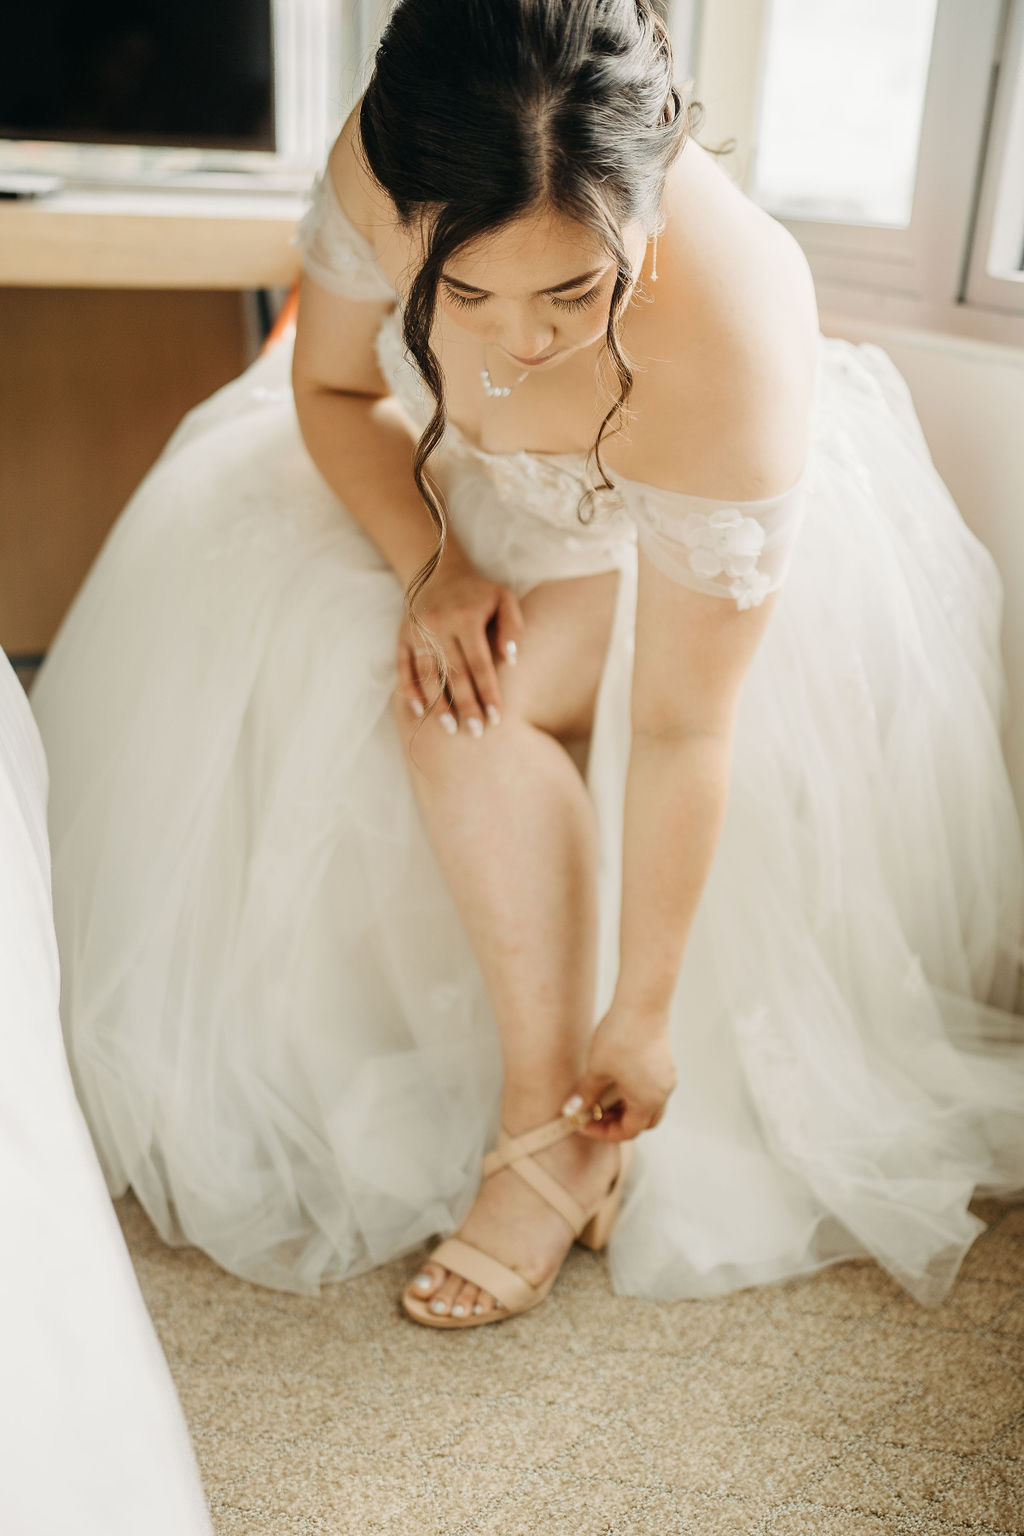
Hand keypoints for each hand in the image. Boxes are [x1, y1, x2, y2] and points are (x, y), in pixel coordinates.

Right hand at [396, 549, 523, 732]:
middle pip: (454, 674)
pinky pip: (403, 668)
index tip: (497, 717)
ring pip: (427, 675)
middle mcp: (439, 626)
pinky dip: (409, 690)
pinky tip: (419, 712)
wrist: (438, 572)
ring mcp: (418, 633)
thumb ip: (513, 627)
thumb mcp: (504, 599)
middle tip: (477, 732)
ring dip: (438, 704)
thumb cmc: (478, 593)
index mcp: (465, 618)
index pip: (479, 664)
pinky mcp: (403, 637)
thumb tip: (509, 660)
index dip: (488, 692)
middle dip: (466, 705)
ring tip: (451, 729)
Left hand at [563, 1005, 676, 1140]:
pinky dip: (635, 1092)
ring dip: (627, 1107)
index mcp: (647, 1101)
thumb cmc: (620, 1038)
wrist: (641, 1005)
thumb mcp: (597, 1070)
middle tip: (595, 1114)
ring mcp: (667, 1078)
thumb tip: (573, 1110)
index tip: (584, 1123)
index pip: (628, 1132)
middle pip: (643, 1122)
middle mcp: (662, 1093)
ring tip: (603, 1096)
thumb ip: (586, 1094)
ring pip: (648, 1105)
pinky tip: (616, 1079)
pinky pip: (652, 1088)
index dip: (604, 1132)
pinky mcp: (665, 1063)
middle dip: (618, 1122)